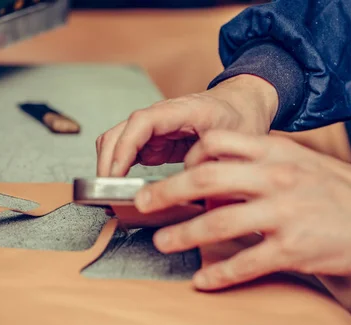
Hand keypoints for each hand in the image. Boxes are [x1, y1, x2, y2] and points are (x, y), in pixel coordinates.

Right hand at [95, 75, 278, 176]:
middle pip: (120, 132)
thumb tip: (192, 187)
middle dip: (108, 162)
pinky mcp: (154, 141)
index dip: (125, 148)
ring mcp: (154, 129)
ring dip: (109, 166)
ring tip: (109, 196)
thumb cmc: (241, 116)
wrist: (244, 102)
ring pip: (118, 142)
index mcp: (181, 110)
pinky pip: (128, 152)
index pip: (141, 123)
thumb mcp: (239, 140)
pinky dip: (118, 169)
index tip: (116, 174)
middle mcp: (160, 116)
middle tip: (107, 194)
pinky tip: (120, 189)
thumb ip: (219, 161)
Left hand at [134, 130, 350, 290]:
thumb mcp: (299, 159)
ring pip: (219, 223)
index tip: (174, 172)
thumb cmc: (337, 187)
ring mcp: (283, 214)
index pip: (217, 143)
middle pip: (206, 180)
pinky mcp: (293, 249)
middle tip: (144, 204)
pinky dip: (218, 274)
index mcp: (274, 151)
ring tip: (162, 242)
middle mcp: (275, 178)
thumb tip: (215, 173)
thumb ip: (259, 161)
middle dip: (167, 193)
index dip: (188, 157)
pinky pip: (245, 263)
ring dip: (183, 234)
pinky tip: (201, 280)